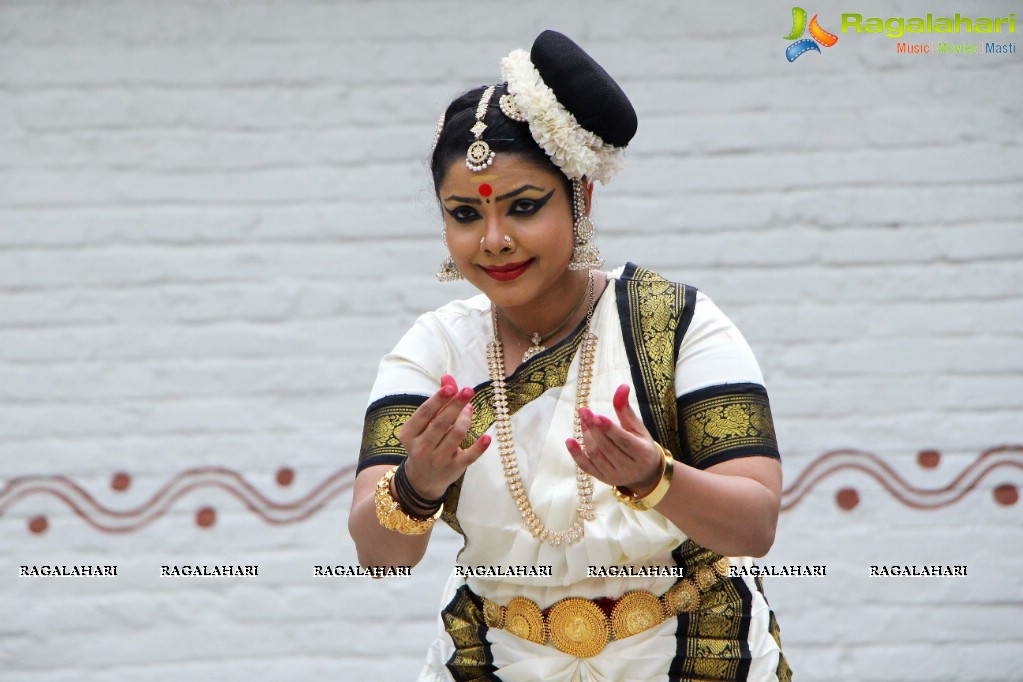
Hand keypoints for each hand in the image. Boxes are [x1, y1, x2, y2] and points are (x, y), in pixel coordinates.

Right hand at [398, 374, 490, 498]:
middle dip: (456, 405)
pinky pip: (469, 456)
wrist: (422, 479)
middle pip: (441, 422)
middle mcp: (421, 448)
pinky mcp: (453, 469)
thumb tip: (448, 377)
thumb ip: (438, 402)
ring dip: (466, 418)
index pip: (425, 413)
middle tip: (469, 391)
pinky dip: (479, 447)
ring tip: (469, 408)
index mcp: (409, 434)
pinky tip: (487, 437)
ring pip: (456, 435)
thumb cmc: (425, 442)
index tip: (451, 388)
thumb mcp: (425, 424)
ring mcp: (437, 460)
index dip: (438, 400)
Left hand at [566, 384, 662, 495]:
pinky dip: (576, 454)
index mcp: (642, 453)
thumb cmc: (641, 444)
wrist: (645, 473)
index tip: (596, 415)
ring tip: (583, 420)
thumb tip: (622, 386)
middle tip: (584, 411)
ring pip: (596, 455)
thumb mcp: (638, 427)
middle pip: (607, 447)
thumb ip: (626, 409)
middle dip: (593, 428)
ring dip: (586, 436)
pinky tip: (569, 441)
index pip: (623, 441)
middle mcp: (629, 468)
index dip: (609, 429)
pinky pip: (586, 467)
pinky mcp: (603, 479)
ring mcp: (615, 476)